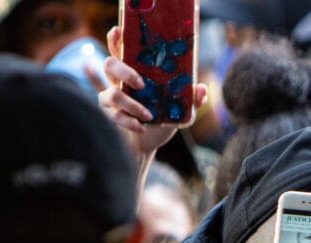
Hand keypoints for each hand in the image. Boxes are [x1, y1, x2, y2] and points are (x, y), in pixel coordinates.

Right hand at [98, 26, 208, 164]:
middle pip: (109, 64)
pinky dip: (128, 121)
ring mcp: (111, 97)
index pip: (119, 49)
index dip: (116, 39)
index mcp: (132, 71)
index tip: (120, 31)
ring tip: (147, 115)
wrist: (147, 143)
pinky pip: (114, 115)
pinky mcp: (109, 115)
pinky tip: (140, 126)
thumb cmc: (161, 119)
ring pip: (110, 94)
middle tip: (141, 83)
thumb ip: (190, 98)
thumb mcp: (179, 108)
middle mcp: (118, 81)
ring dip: (130, 104)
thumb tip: (201, 89)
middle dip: (124, 71)